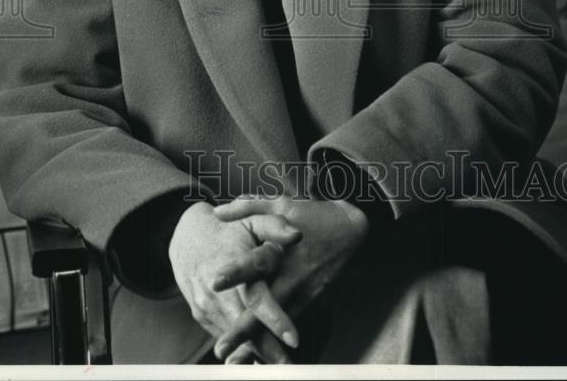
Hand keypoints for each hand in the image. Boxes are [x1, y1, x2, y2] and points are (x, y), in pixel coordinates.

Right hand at [168, 201, 301, 362]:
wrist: (185, 237)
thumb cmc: (227, 230)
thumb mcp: (251, 220)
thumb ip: (275, 227)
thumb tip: (297, 235)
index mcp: (234, 266)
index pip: (256, 298)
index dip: (275, 319)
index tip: (294, 339)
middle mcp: (217, 291)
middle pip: (245, 327)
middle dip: (268, 350)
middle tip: (290, 367)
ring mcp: (206, 306)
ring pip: (233, 336)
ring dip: (255, 354)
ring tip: (278, 367)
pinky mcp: (201, 315)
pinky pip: (223, 335)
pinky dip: (239, 349)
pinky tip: (258, 359)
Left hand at [211, 195, 368, 362]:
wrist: (353, 232)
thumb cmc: (313, 215)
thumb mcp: (282, 204)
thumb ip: (248, 207)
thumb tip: (217, 212)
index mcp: (282, 251)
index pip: (255, 263)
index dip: (235, 272)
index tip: (214, 282)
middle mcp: (292, 277)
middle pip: (264, 307)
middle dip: (242, 330)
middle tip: (220, 349)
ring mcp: (303, 294)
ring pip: (277, 324)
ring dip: (256, 344)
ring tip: (234, 363)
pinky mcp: (311, 303)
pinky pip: (288, 325)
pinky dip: (272, 342)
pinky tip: (258, 359)